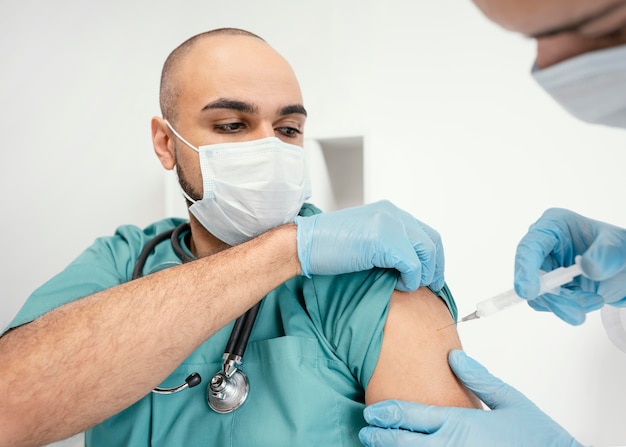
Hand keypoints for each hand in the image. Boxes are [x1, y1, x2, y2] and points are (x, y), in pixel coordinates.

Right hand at [294, 200, 443, 291]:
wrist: (306, 244)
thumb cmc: (329, 246)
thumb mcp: (365, 239)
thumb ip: (387, 243)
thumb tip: (409, 266)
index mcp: (389, 212)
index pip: (425, 233)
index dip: (433, 257)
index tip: (431, 276)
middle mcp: (393, 214)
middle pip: (431, 243)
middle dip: (434, 268)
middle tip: (431, 286)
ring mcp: (389, 225)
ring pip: (426, 254)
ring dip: (422, 275)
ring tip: (409, 286)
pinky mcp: (384, 241)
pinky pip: (412, 265)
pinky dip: (410, 280)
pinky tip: (398, 285)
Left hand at [359, 350, 582, 446]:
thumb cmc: (537, 435)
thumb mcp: (510, 400)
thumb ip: (479, 378)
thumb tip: (453, 356)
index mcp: (462, 424)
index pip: (413, 415)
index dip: (387, 412)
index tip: (371, 411)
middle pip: (404, 442)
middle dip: (380, 436)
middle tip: (365, 431)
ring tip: (375, 446)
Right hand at [515, 208, 625, 324]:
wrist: (624, 267)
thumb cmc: (619, 249)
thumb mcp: (620, 246)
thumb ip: (606, 254)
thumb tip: (586, 266)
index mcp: (553, 226)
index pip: (530, 246)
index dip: (525, 268)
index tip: (529, 291)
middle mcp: (543, 246)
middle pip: (531, 275)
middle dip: (553, 296)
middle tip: (576, 313)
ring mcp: (545, 266)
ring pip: (539, 293)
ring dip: (565, 304)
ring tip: (595, 300)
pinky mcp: (550, 285)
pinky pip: (549, 303)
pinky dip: (569, 307)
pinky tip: (590, 299)